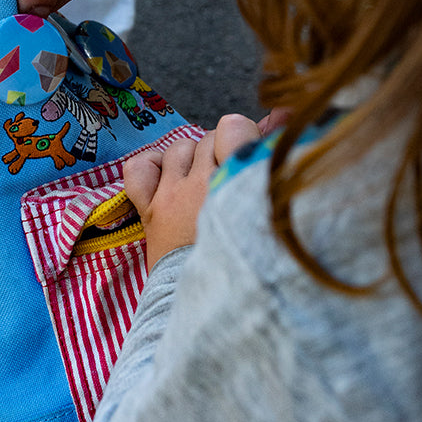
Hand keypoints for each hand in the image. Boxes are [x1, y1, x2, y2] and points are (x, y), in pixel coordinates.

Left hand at [125, 114, 268, 270]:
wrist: (221, 309)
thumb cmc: (258, 259)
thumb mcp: (273, 203)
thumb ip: (274, 152)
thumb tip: (282, 111)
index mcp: (237, 184)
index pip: (234, 127)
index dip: (245, 136)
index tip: (252, 155)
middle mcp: (200, 186)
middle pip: (208, 138)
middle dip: (222, 150)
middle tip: (231, 178)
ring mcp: (171, 197)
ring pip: (178, 148)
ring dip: (192, 159)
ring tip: (206, 185)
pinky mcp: (149, 212)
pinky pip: (139, 169)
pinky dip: (151, 168)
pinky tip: (167, 179)